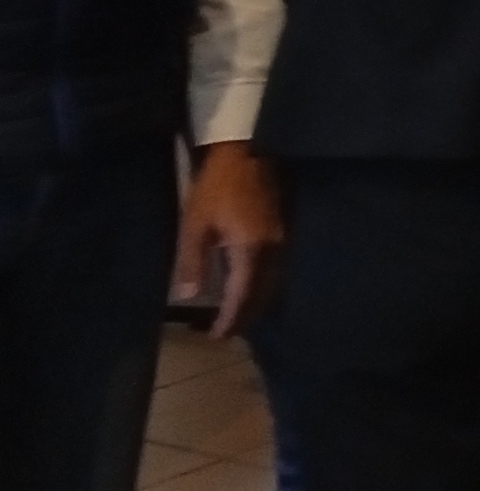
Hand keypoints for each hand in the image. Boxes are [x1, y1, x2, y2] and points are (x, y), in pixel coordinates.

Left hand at [177, 143, 283, 338]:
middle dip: (245, 317)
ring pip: (272, 284)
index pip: (243, 296)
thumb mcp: (195, 224)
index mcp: (250, 251)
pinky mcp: (282, 233)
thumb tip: (186, 296)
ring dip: (255, 303)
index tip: (216, 337)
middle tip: (226, 333)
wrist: (246, 153)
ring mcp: (281, 241)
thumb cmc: (216, 187)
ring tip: (238, 317)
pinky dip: (262, 287)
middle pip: (262, 294)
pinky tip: (250, 288)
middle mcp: (272, 251)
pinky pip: (275, 270)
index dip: (230, 319)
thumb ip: (191, 262)